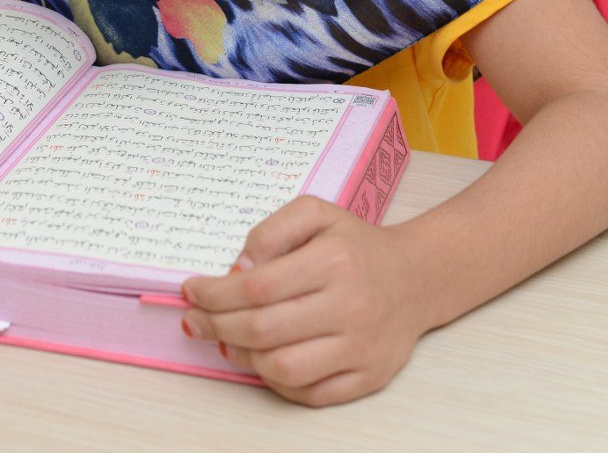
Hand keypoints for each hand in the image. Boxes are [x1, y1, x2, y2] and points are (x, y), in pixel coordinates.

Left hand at [181, 195, 428, 406]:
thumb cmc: (355, 246)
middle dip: (215, 326)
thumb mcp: (315, 213)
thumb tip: (238, 268)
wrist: (415, 278)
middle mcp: (350, 307)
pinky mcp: (369, 377)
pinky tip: (261, 360)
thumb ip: (272, 230)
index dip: (213, 294)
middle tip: (194, 321)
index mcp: (333, 261)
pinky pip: (310, 394)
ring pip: (282, 368)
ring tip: (225, 342)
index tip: (191, 292)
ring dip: (241, 357)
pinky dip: (276, 382)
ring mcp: (361, 347)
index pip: (255, 288)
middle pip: (262, 330)